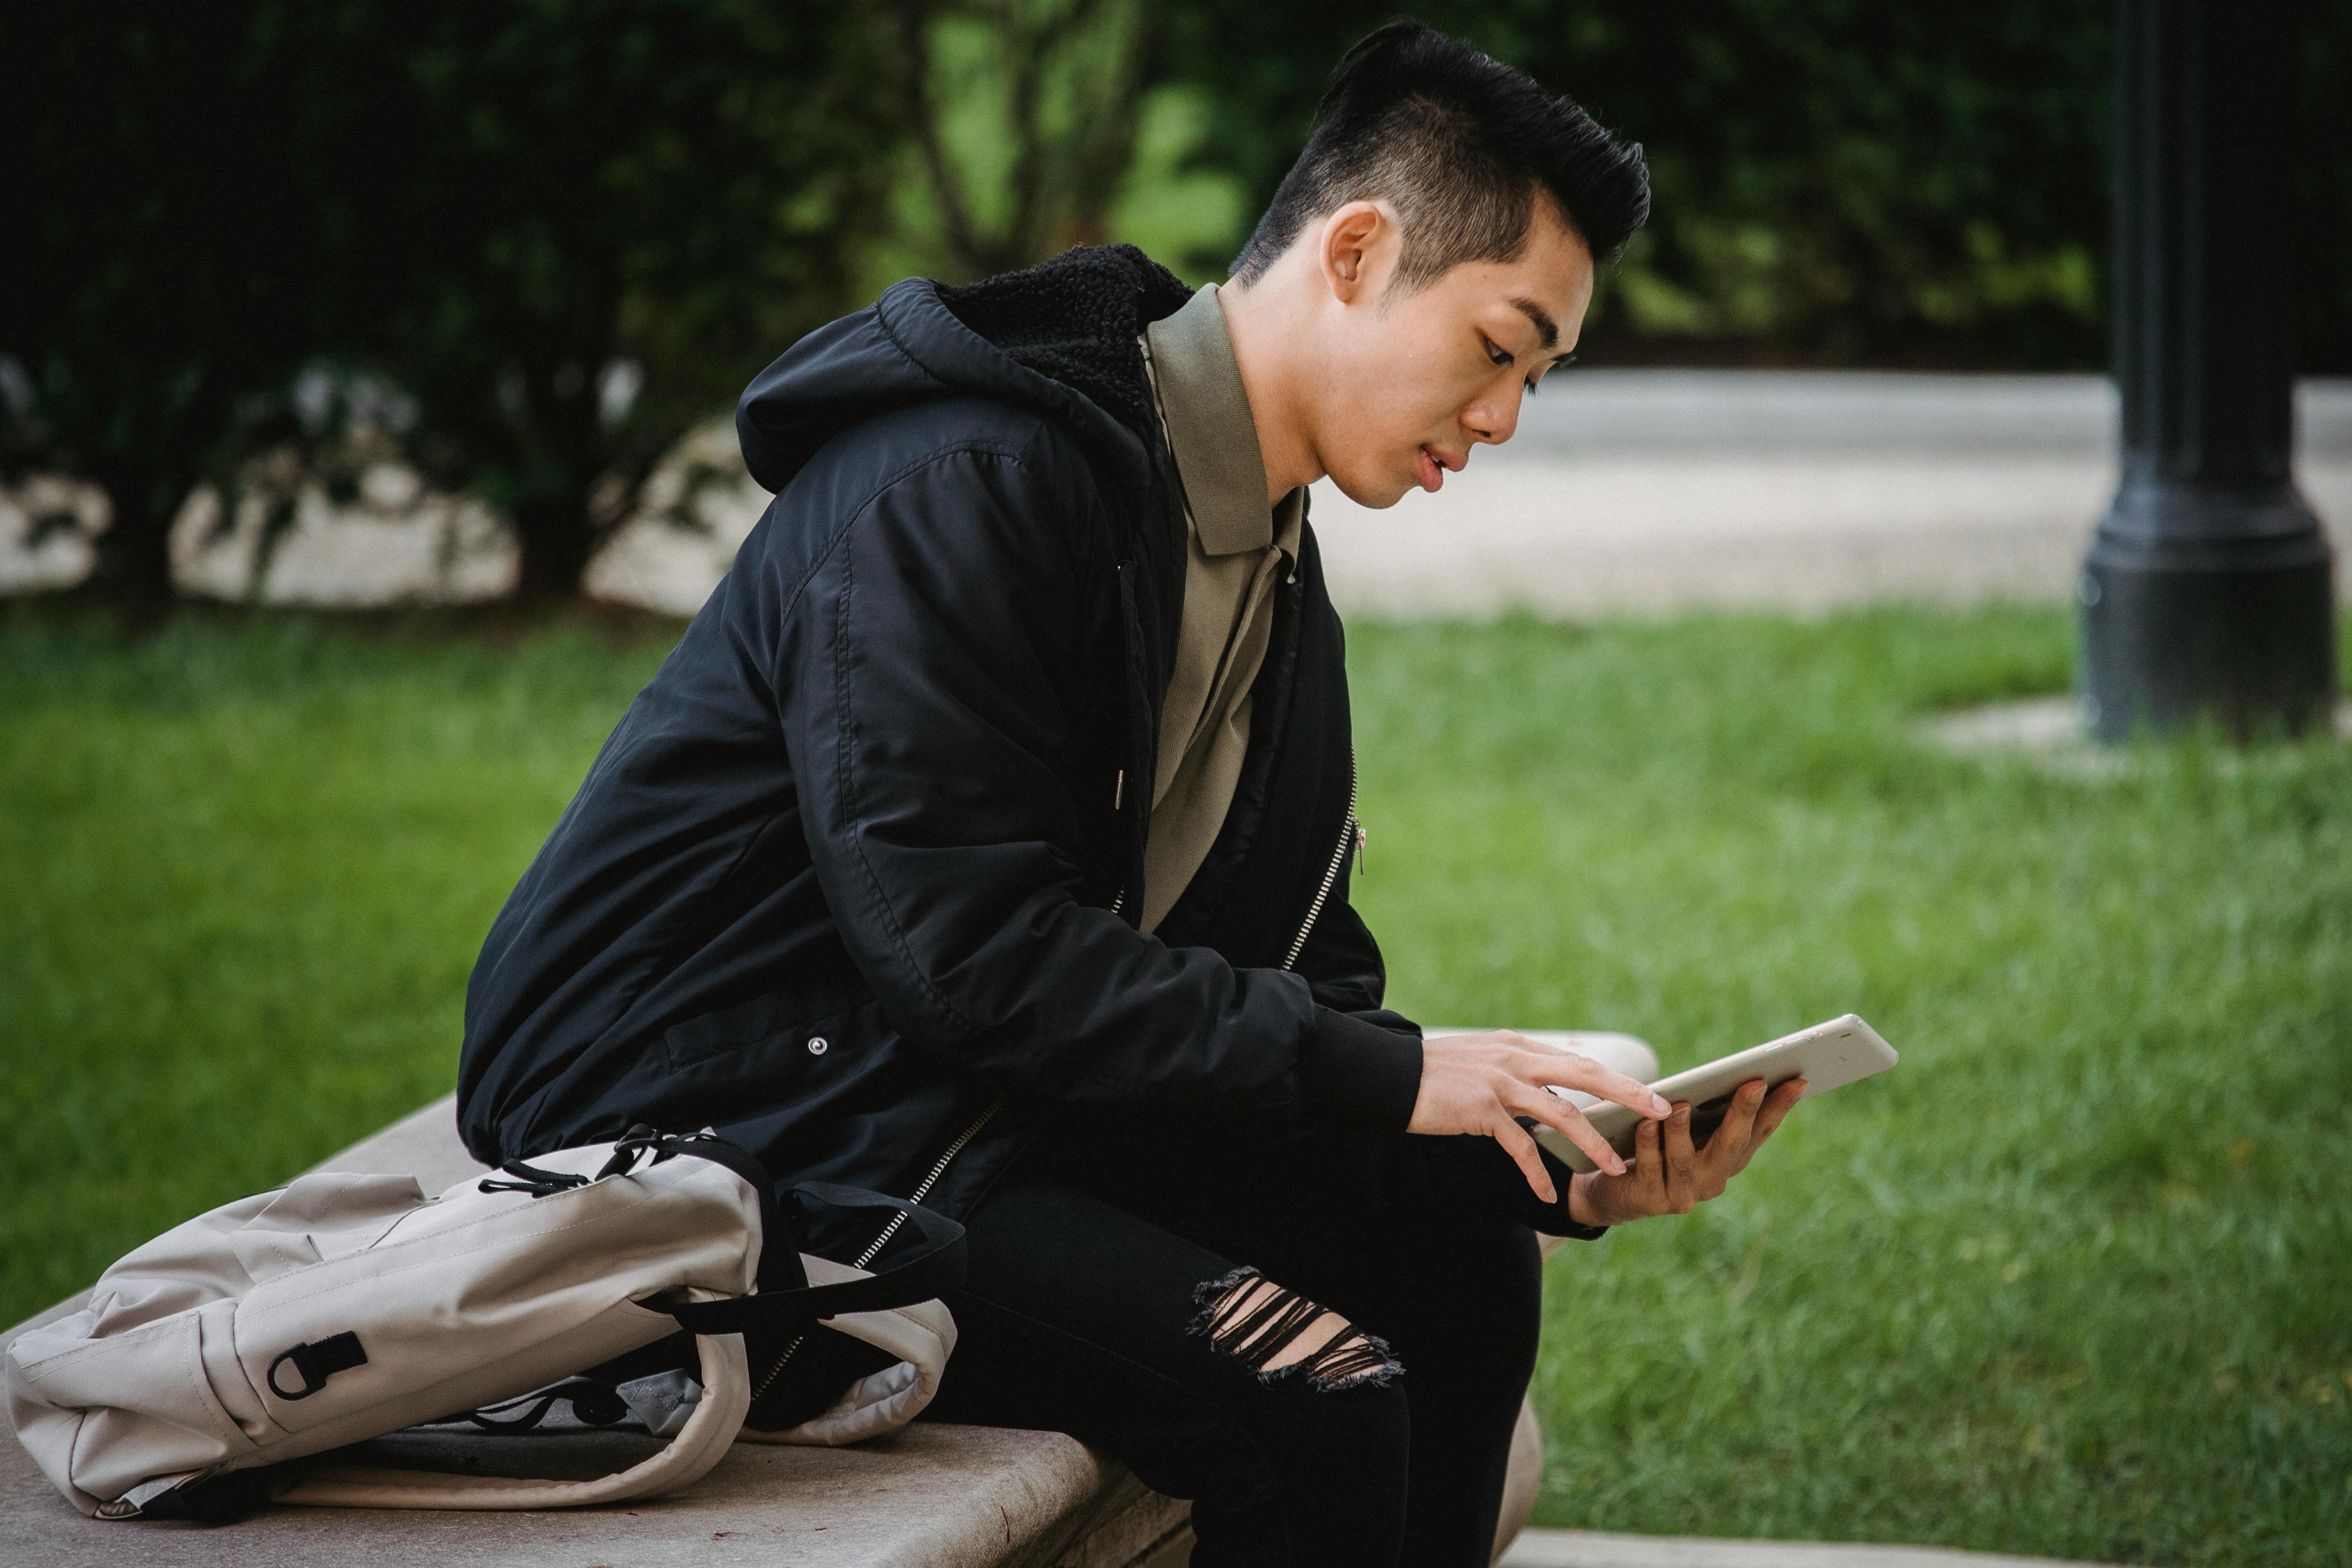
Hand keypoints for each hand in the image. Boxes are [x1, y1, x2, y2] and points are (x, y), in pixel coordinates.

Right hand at [1408, 1031, 1671, 1203]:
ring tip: (1615, 1168)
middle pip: (1586, 1074)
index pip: (1578, 1063)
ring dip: (1592, 1142)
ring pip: (1561, 1113)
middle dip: (1628, 1093)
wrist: (1386, 1075)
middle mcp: (1516, 1059)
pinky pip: (1520, 1146)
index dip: (1616, 1080)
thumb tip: (1546, 1090)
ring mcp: (1500, 1084)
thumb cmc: (1433, 1074)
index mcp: (1519, 1047)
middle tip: (1663, 1110)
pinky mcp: (1481, 1110)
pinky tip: (1546, 1193)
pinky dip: (1536, 1172)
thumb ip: (1515, 1072)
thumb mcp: (1481, 1062)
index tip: (1649, 1094)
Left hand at [1566, 1076, 1804, 1228]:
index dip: (1780, 1107)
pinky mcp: (1651, 1201)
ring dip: (1683, 1132)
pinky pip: (1651, 1170)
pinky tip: (1646, 1124)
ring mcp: (1684, 1194)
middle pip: (1732, 1146)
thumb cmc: (1657, 1146)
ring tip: (1681, 1104)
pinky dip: (1649, 1146)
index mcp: (1728, 1159)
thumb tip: (1735, 1073)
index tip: (1798, 1080)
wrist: (1613, 1189)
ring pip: (1687, 1161)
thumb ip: (1706, 1109)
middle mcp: (1713, 1180)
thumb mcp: (1686, 1126)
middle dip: (1744, 1113)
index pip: (1760, 1131)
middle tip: (1754, 1083)